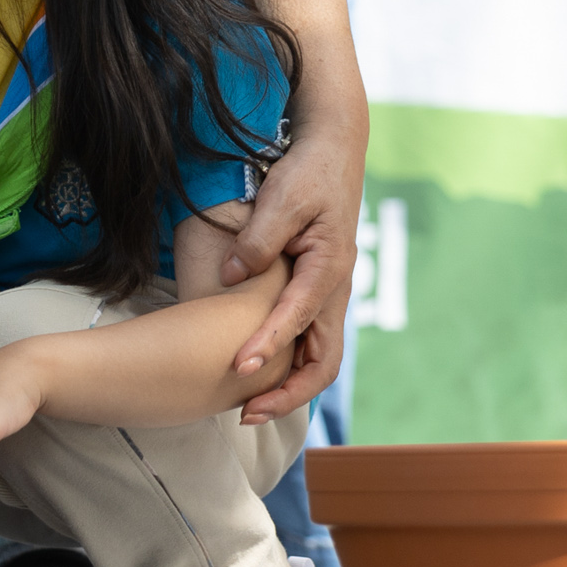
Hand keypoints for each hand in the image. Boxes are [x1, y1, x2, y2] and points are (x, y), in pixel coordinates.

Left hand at [218, 135, 361, 422]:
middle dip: (287, 394)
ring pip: (318, 357)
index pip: (297, 319)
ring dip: (287, 387)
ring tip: (247, 407)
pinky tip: (257, 375)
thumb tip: (231, 278)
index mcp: (328, 268)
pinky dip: (287, 364)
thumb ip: (258, 240)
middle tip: (245, 414)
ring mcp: (328, 293)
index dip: (267, 346)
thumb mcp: (281, 198)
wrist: (331, 152)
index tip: (236, 368)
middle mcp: (335, 289)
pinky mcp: (316, 290)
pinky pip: (307, 340)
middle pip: (322, 361)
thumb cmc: (307, 173)